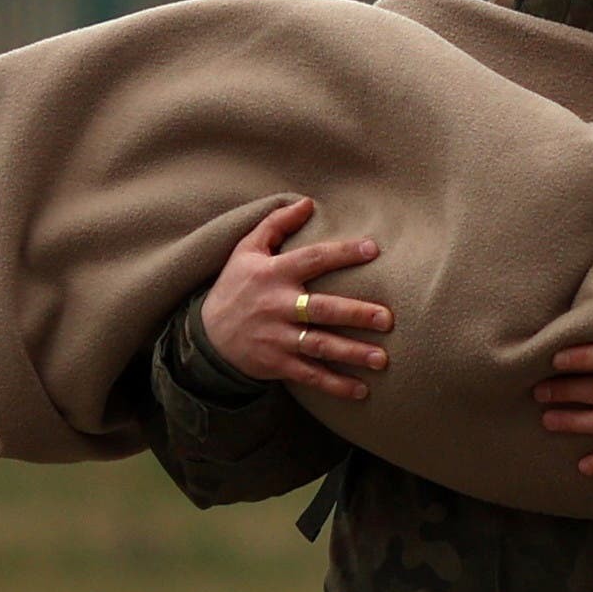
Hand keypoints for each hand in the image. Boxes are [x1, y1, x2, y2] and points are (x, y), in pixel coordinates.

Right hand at [198, 198, 391, 399]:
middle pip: (322, 309)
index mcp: (273, 274)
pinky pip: (309, 374)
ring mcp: (276, 337)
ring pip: (319, 345)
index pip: (312, 259)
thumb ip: (275, 224)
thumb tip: (306, 202)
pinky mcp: (276, 363)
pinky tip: (361, 390)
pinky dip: (335, 384)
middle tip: (387, 319)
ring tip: (382, 359)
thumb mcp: (246, 251)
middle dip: (355, 314)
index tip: (372, 249)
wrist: (205, 335)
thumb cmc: (235, 287)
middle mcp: (276, 306)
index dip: (341, 253)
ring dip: (351, 353)